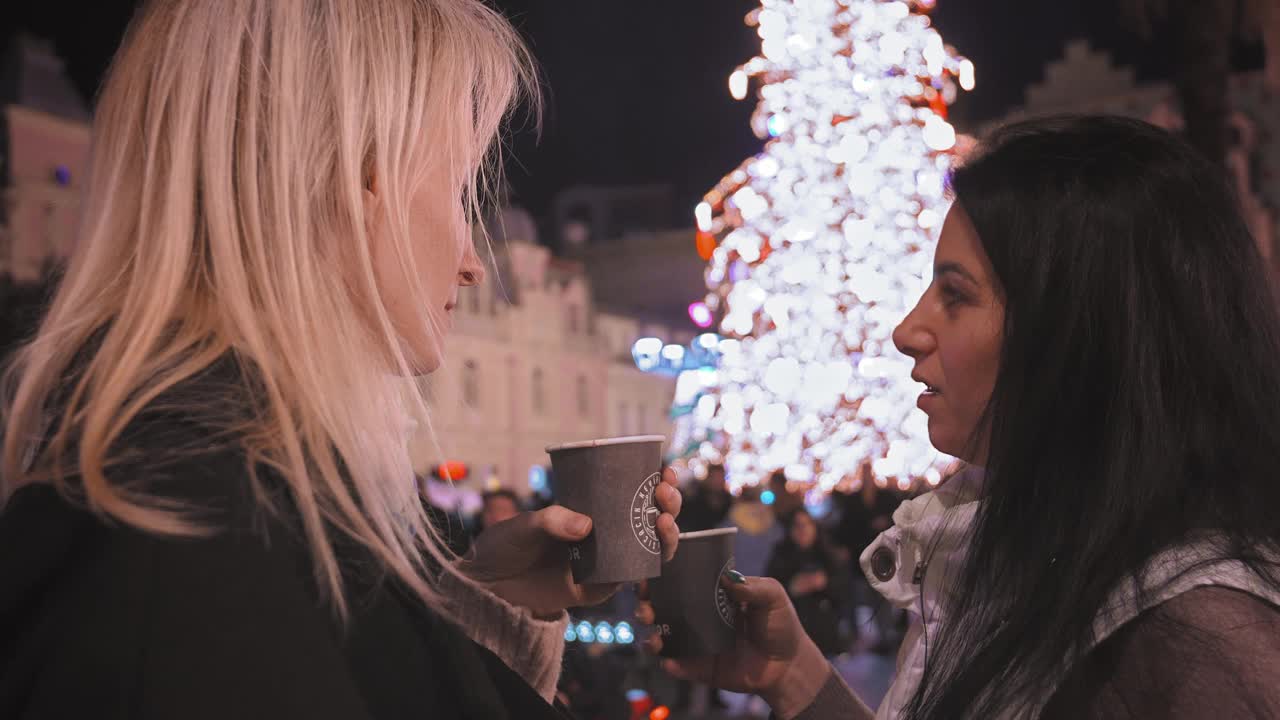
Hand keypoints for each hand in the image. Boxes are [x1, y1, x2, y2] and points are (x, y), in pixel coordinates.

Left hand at [460, 468, 681, 617]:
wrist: (487, 587)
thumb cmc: (504, 546)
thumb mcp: (525, 524)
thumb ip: (553, 520)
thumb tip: (587, 527)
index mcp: (590, 510)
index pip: (631, 492)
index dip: (654, 481)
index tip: (664, 469)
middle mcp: (603, 534)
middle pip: (650, 518)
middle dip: (668, 503)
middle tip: (665, 491)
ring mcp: (604, 561)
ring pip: (650, 547)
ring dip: (668, 533)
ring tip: (665, 520)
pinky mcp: (599, 588)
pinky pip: (631, 577)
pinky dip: (649, 565)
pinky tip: (656, 550)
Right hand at [638, 573, 830, 718]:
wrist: (787, 666)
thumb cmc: (780, 625)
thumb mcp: (773, 596)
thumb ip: (753, 586)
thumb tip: (729, 578)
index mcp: (711, 593)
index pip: (681, 578)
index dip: (663, 572)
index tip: (652, 565)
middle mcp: (697, 615)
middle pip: (662, 605)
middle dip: (646, 600)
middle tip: (645, 600)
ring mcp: (695, 641)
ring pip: (661, 634)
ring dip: (649, 630)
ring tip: (652, 627)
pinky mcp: (698, 666)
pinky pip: (676, 664)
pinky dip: (668, 661)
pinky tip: (668, 658)